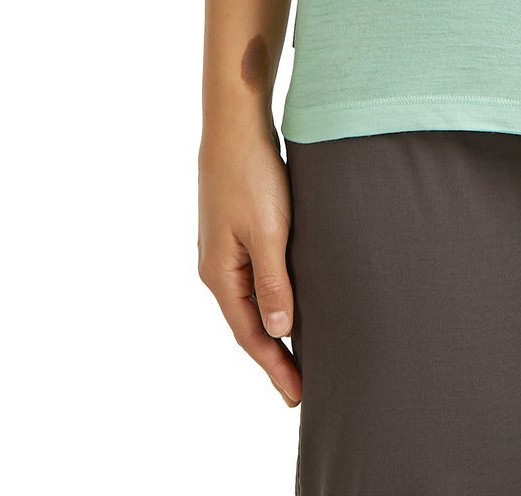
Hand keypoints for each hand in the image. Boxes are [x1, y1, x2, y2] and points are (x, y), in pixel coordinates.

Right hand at [198, 118, 301, 405]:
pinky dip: (271, 299)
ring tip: (299, 354)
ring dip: (273, 328)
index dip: (275, 367)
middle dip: (273, 356)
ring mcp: (224, 250)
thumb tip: (278, 333)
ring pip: (251, 301)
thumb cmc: (252, 174)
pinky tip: (289, 302)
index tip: (299, 396)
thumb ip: (273, 283)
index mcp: (220, 274)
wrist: (235, 124)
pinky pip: (255, 278)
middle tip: (303, 386)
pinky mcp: (236, 230)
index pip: (250, 335)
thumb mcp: (269, 231)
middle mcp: (217, 268)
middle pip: (248, 324)